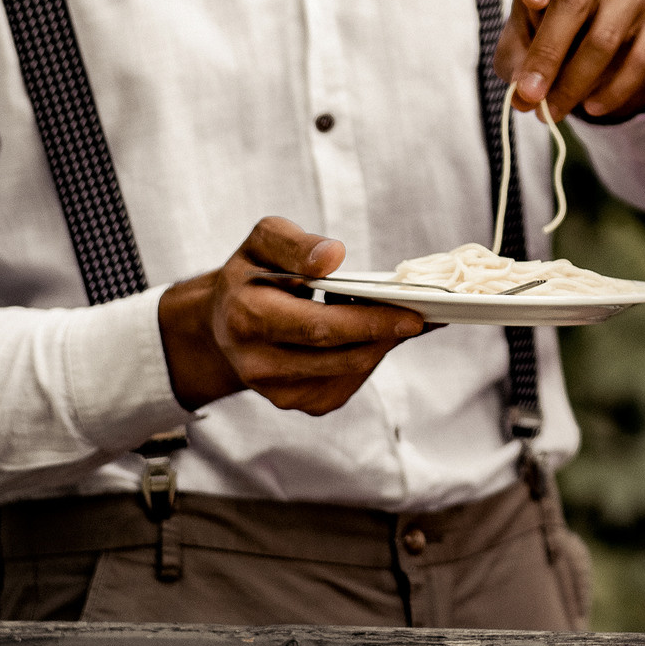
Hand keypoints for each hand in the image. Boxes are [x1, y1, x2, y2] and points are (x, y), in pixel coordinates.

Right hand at [156, 216, 424, 414]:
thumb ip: (295, 244)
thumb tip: (333, 255)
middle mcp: (258, 363)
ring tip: (391, 312)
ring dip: (379, 343)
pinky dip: (367, 355)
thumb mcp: (263, 242)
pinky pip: (347, 382)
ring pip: (350, 371)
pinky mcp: (298, 403)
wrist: (223, 324)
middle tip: (422, 311)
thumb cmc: (250, 276)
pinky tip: (369, 332)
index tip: (412, 313)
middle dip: (386, 333)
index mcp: (248, 317)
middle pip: (341, 355)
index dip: (369, 321)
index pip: (318, 327)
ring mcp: (278, 391)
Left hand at [495, 0, 644, 120]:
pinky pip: (641, 57)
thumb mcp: (522, 43)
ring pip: (605, 36)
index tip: (529, 0)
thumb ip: (517, 63)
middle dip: (548, 55)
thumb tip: (524, 95)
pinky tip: (593, 106)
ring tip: (554, 111)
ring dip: (576, 81)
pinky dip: (614, 89)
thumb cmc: (550, 32)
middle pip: (573, 3)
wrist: (597, 40)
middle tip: (531, 94)